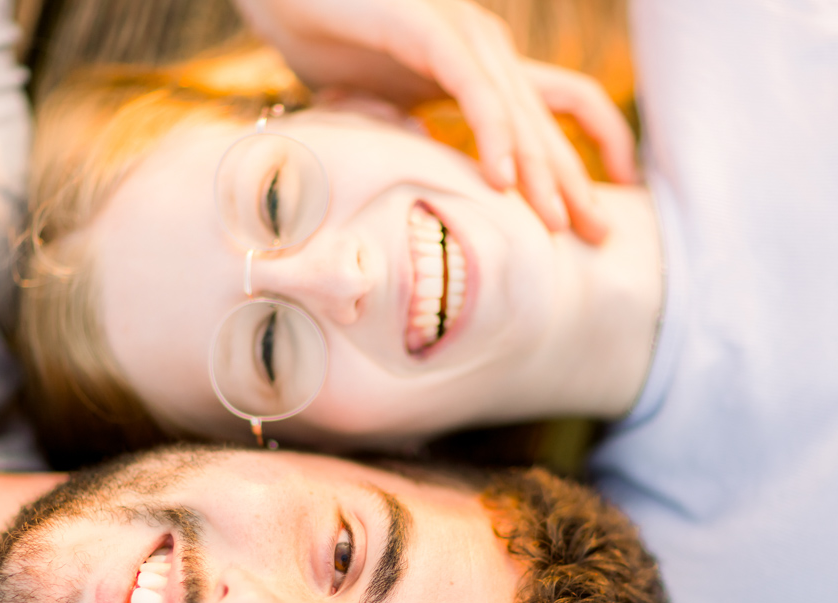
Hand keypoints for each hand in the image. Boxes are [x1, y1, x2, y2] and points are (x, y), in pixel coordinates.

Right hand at [230, 0, 636, 243]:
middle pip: (553, 122)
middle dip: (579, 182)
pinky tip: (501, 181)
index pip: (563, 111)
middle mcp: (488, 50)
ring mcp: (465, 36)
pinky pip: (474, 91)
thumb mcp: (392, 115)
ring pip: (519, 112)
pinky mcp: (432, 31)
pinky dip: (491, 135)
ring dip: (542, 171)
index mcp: (487, 70)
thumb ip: (424, 146)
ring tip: (558, 225)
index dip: (593, 155)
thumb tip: (449, 191)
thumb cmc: (334, 52)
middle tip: (600, 238)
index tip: (601, 209)